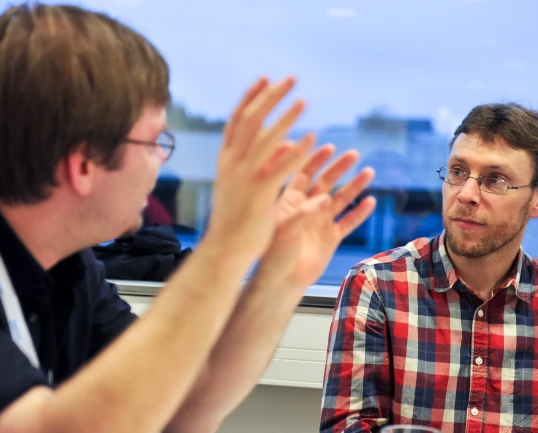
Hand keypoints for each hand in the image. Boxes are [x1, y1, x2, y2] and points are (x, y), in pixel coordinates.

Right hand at [205, 77, 316, 260]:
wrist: (225, 249)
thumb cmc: (235, 219)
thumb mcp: (242, 185)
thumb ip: (260, 161)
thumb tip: (283, 143)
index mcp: (226, 160)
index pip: (237, 120)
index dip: (251, 97)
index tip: (265, 79)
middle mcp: (231, 163)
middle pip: (251, 120)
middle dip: (270, 97)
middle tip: (290, 78)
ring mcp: (244, 177)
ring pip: (265, 139)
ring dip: (285, 117)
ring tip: (303, 100)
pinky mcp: (259, 193)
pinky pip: (280, 167)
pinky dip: (296, 152)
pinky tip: (312, 139)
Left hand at [256, 144, 375, 288]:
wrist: (281, 282)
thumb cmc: (274, 255)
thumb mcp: (284, 230)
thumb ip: (303, 213)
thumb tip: (325, 199)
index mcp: (290, 201)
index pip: (304, 173)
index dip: (315, 159)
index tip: (329, 147)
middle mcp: (307, 208)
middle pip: (325, 181)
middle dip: (339, 167)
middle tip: (353, 154)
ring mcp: (320, 222)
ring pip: (340, 199)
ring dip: (354, 185)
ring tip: (368, 172)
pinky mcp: (331, 238)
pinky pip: (348, 222)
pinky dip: (360, 213)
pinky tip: (371, 201)